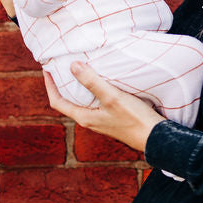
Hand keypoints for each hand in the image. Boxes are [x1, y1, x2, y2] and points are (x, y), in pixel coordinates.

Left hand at [43, 63, 164, 151]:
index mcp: (84, 118)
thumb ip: (92, 82)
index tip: (47, 69)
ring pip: (83, 102)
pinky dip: (93, 90)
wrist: (155, 137)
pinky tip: (102, 81)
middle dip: (64, 84)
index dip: (50, 86)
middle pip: (69, 102)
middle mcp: (90, 120)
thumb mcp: (111, 97)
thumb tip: (72, 66)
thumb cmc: (133, 118)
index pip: (58, 102)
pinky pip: (96, 102)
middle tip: (62, 66)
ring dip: (79, 87)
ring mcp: (101, 120)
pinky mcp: (113, 118)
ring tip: (81, 70)